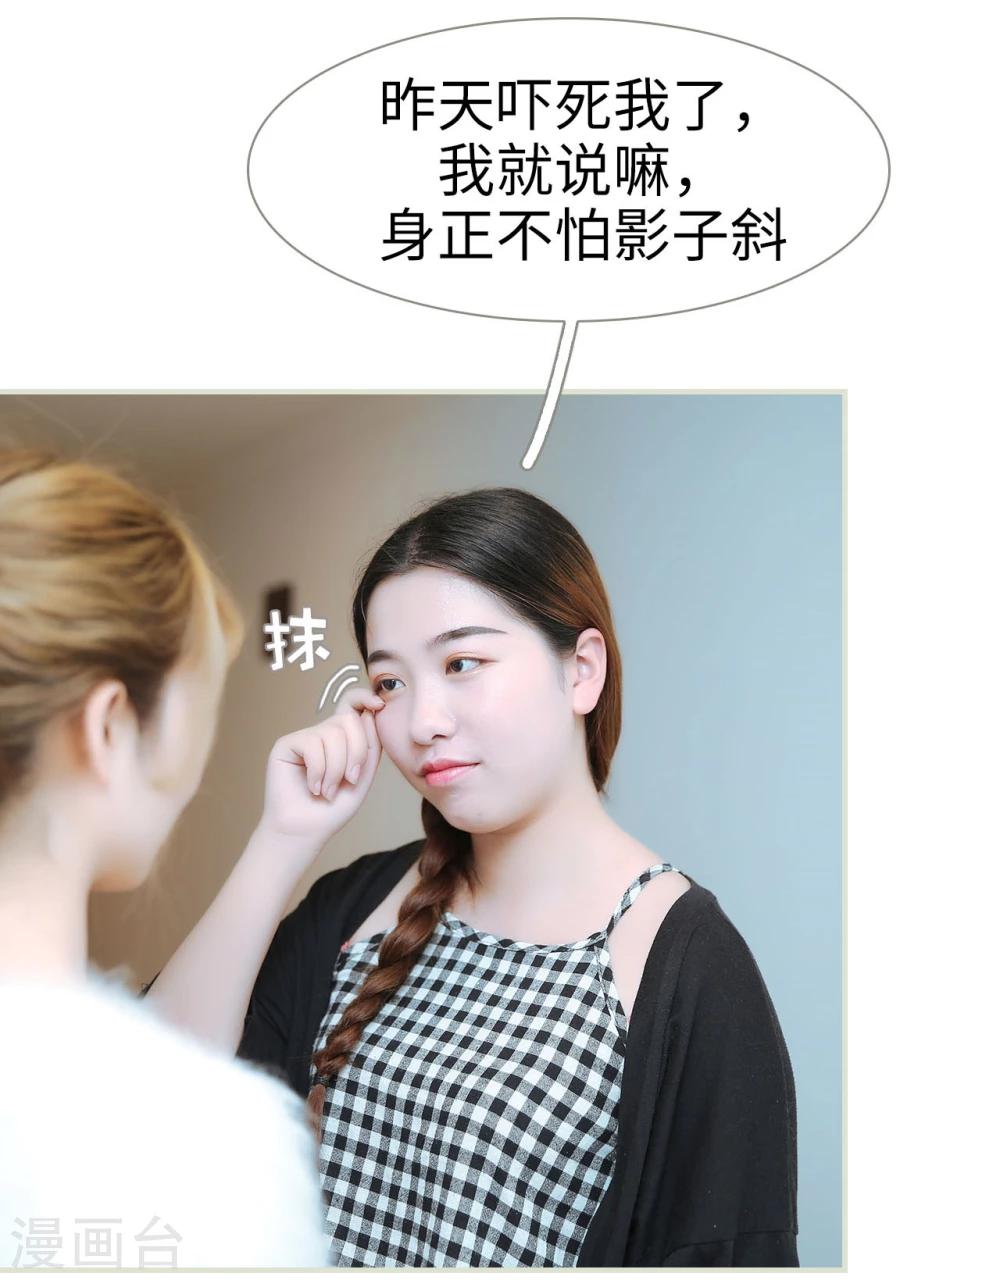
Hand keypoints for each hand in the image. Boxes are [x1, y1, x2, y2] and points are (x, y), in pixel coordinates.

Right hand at [258, 687, 384, 845]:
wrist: (306, 831)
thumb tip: (368, 713)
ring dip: (336, 769)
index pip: (352, 704)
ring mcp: (304, 737)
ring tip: (328, 790)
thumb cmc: (334, 808)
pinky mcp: (286, 745)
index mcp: (343, 738)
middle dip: (357, 752)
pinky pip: (312, 744)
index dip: (364, 697)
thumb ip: (370, 745)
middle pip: (348, 720)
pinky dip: (319, 771)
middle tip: (350, 779)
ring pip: (333, 734)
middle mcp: (322, 733)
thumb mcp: (363, 775)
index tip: (379, 704)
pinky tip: (313, 787)